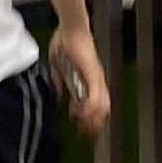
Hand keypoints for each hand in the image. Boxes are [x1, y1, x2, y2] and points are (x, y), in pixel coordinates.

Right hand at [49, 21, 111, 137]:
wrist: (71, 28)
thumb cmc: (65, 42)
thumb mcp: (58, 66)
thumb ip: (60, 82)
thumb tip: (58, 96)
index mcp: (91, 79)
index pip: (97, 104)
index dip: (92, 118)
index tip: (82, 127)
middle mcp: (97, 80)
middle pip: (103, 109)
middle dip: (94, 125)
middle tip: (85, 134)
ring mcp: (97, 77)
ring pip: (102, 106)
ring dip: (91, 119)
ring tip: (81, 125)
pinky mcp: (93, 74)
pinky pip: (95, 96)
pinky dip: (88, 108)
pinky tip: (79, 113)